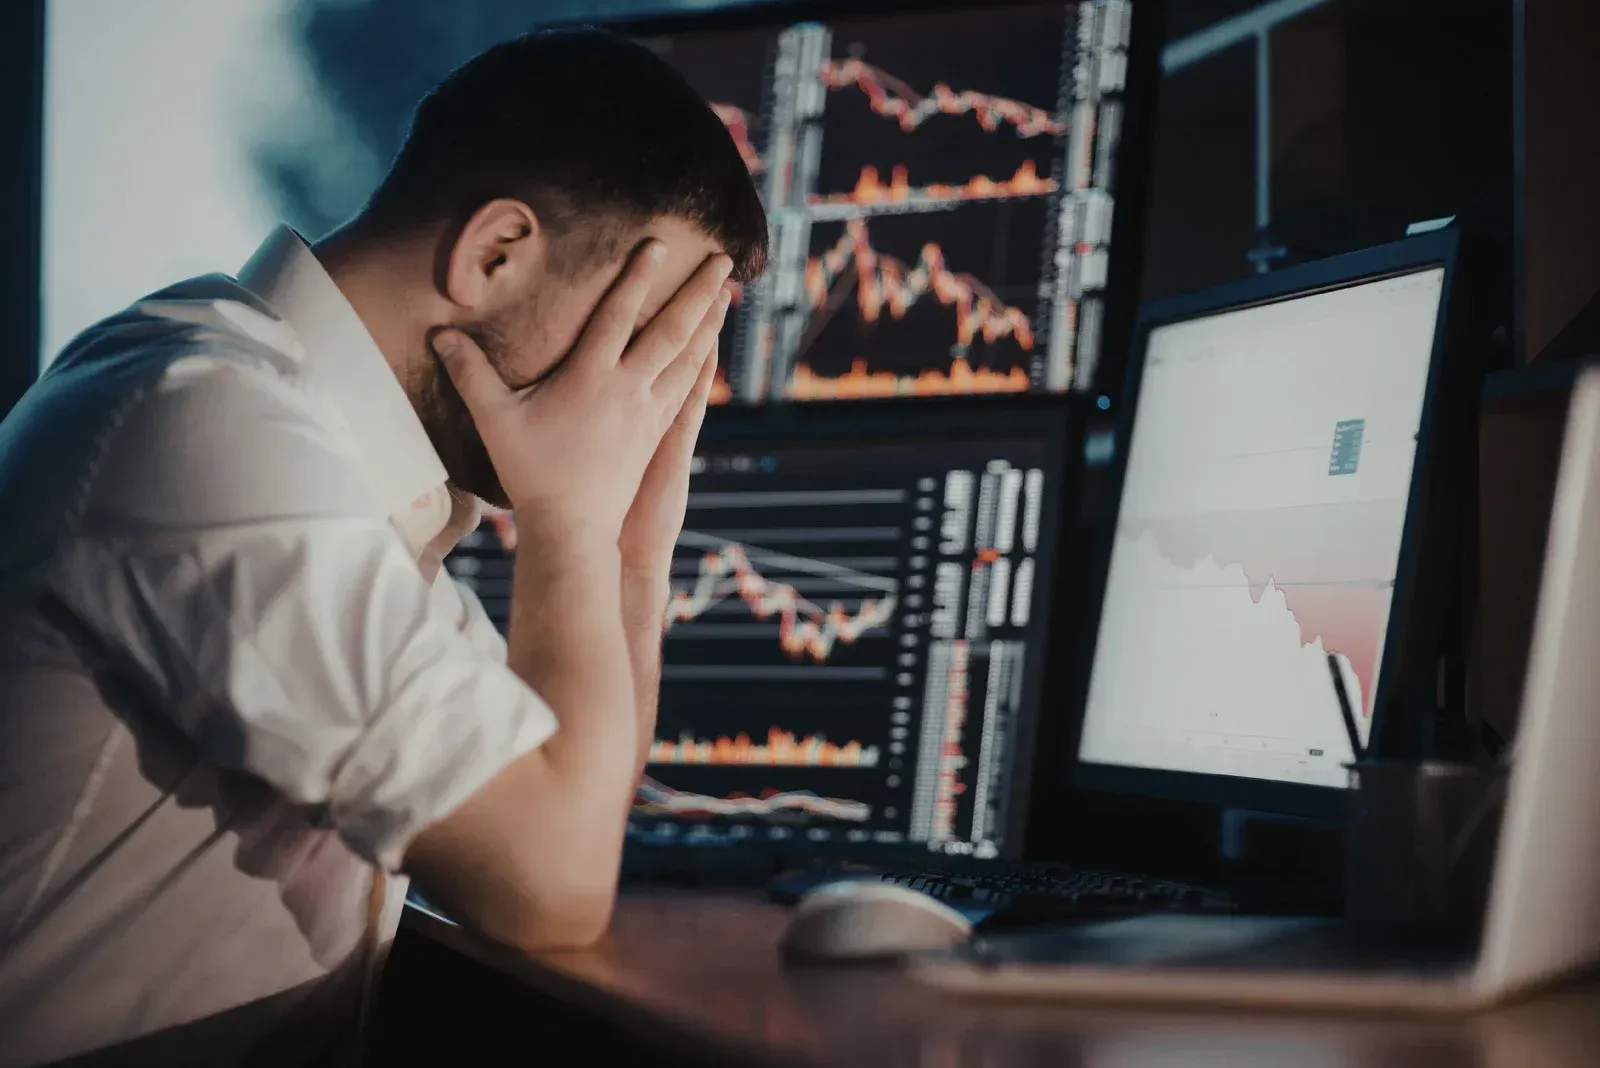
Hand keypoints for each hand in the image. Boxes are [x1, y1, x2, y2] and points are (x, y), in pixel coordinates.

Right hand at [435, 244, 732, 549]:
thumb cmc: (530, 472)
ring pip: (688, 357)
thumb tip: (440, 333)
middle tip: (723, 260)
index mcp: (590, 378)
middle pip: (670, 330)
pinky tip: (710, 349)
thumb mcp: (495, 420)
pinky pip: (688, 388)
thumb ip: (470, 374)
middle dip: (697, 292)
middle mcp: (628, 389)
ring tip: (727, 294)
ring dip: (708, 322)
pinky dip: (702, 361)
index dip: (637, 277)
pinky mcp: (657, 433)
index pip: (617, 315)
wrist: (573, 527)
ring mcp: (648, 412)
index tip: (657, 244)